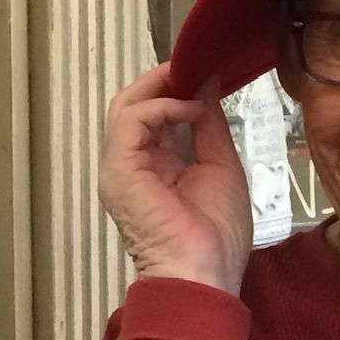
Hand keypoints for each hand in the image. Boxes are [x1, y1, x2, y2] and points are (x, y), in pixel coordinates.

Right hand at [98, 63, 252, 295]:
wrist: (204, 275)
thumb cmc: (217, 235)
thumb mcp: (220, 166)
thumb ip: (210, 126)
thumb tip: (207, 86)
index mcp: (154, 167)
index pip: (153, 115)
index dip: (175, 89)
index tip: (206, 71)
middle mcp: (131, 165)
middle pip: (134, 105)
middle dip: (164, 80)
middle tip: (196, 65)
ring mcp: (120, 167)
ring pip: (126, 106)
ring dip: (161, 86)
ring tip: (193, 79)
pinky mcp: (118, 170)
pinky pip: (132, 120)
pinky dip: (162, 106)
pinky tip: (190, 108)